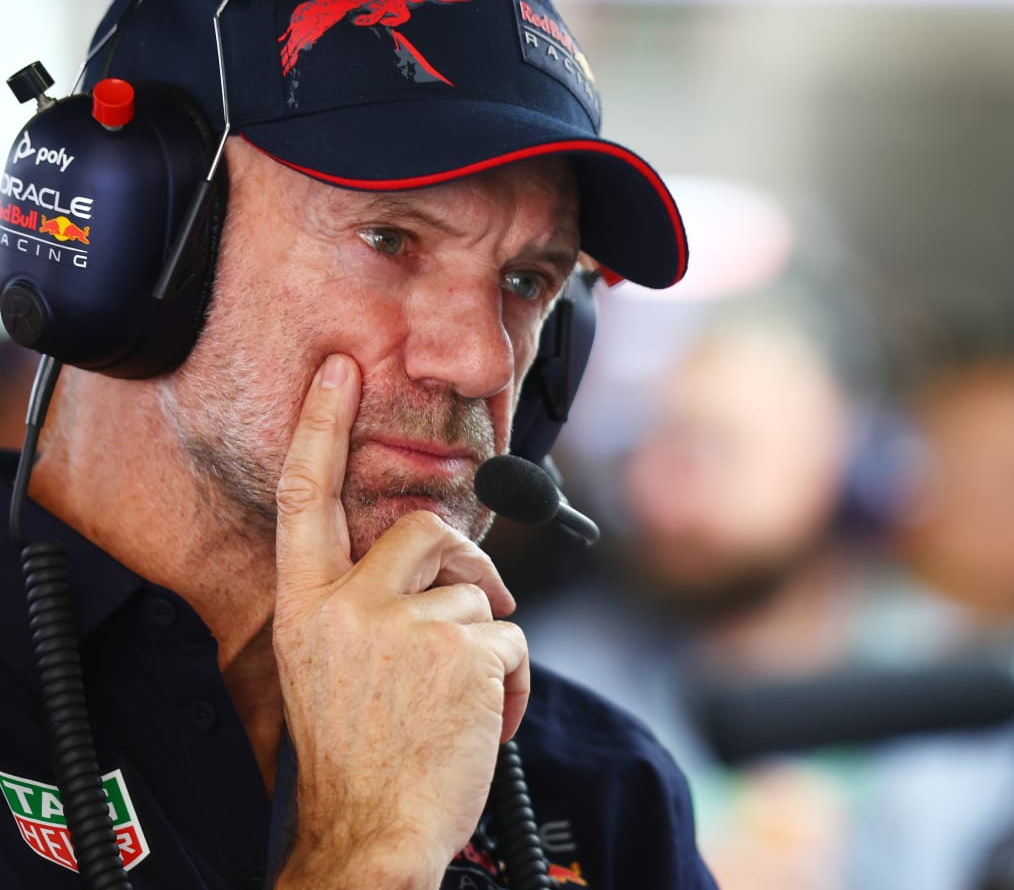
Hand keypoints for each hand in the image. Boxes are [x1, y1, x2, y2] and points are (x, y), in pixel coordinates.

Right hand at [271, 354, 528, 888]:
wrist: (369, 835)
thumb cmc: (356, 760)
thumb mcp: (329, 670)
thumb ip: (365, 608)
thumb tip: (438, 568)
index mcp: (306, 608)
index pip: (307, 499)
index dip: (320, 428)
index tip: (337, 372)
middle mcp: (348, 607)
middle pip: (426, 528)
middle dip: (465, 563)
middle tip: (479, 602)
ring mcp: (406, 627)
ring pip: (479, 595)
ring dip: (485, 648)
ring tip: (459, 705)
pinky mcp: (463, 652)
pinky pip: (513, 640)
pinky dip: (512, 685)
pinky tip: (485, 725)